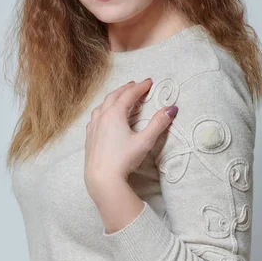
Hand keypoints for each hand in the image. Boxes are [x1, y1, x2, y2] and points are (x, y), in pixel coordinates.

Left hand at [84, 78, 177, 197]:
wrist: (102, 178)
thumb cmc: (123, 159)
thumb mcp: (144, 141)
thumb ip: (158, 124)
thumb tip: (171, 108)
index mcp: (115, 114)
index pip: (129, 95)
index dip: (140, 87)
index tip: (149, 82)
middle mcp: (102, 116)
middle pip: (114, 96)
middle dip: (126, 89)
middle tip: (136, 85)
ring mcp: (93, 126)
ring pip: (102, 105)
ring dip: (113, 97)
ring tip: (120, 96)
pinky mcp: (89, 136)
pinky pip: (95, 115)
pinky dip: (103, 109)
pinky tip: (104, 115)